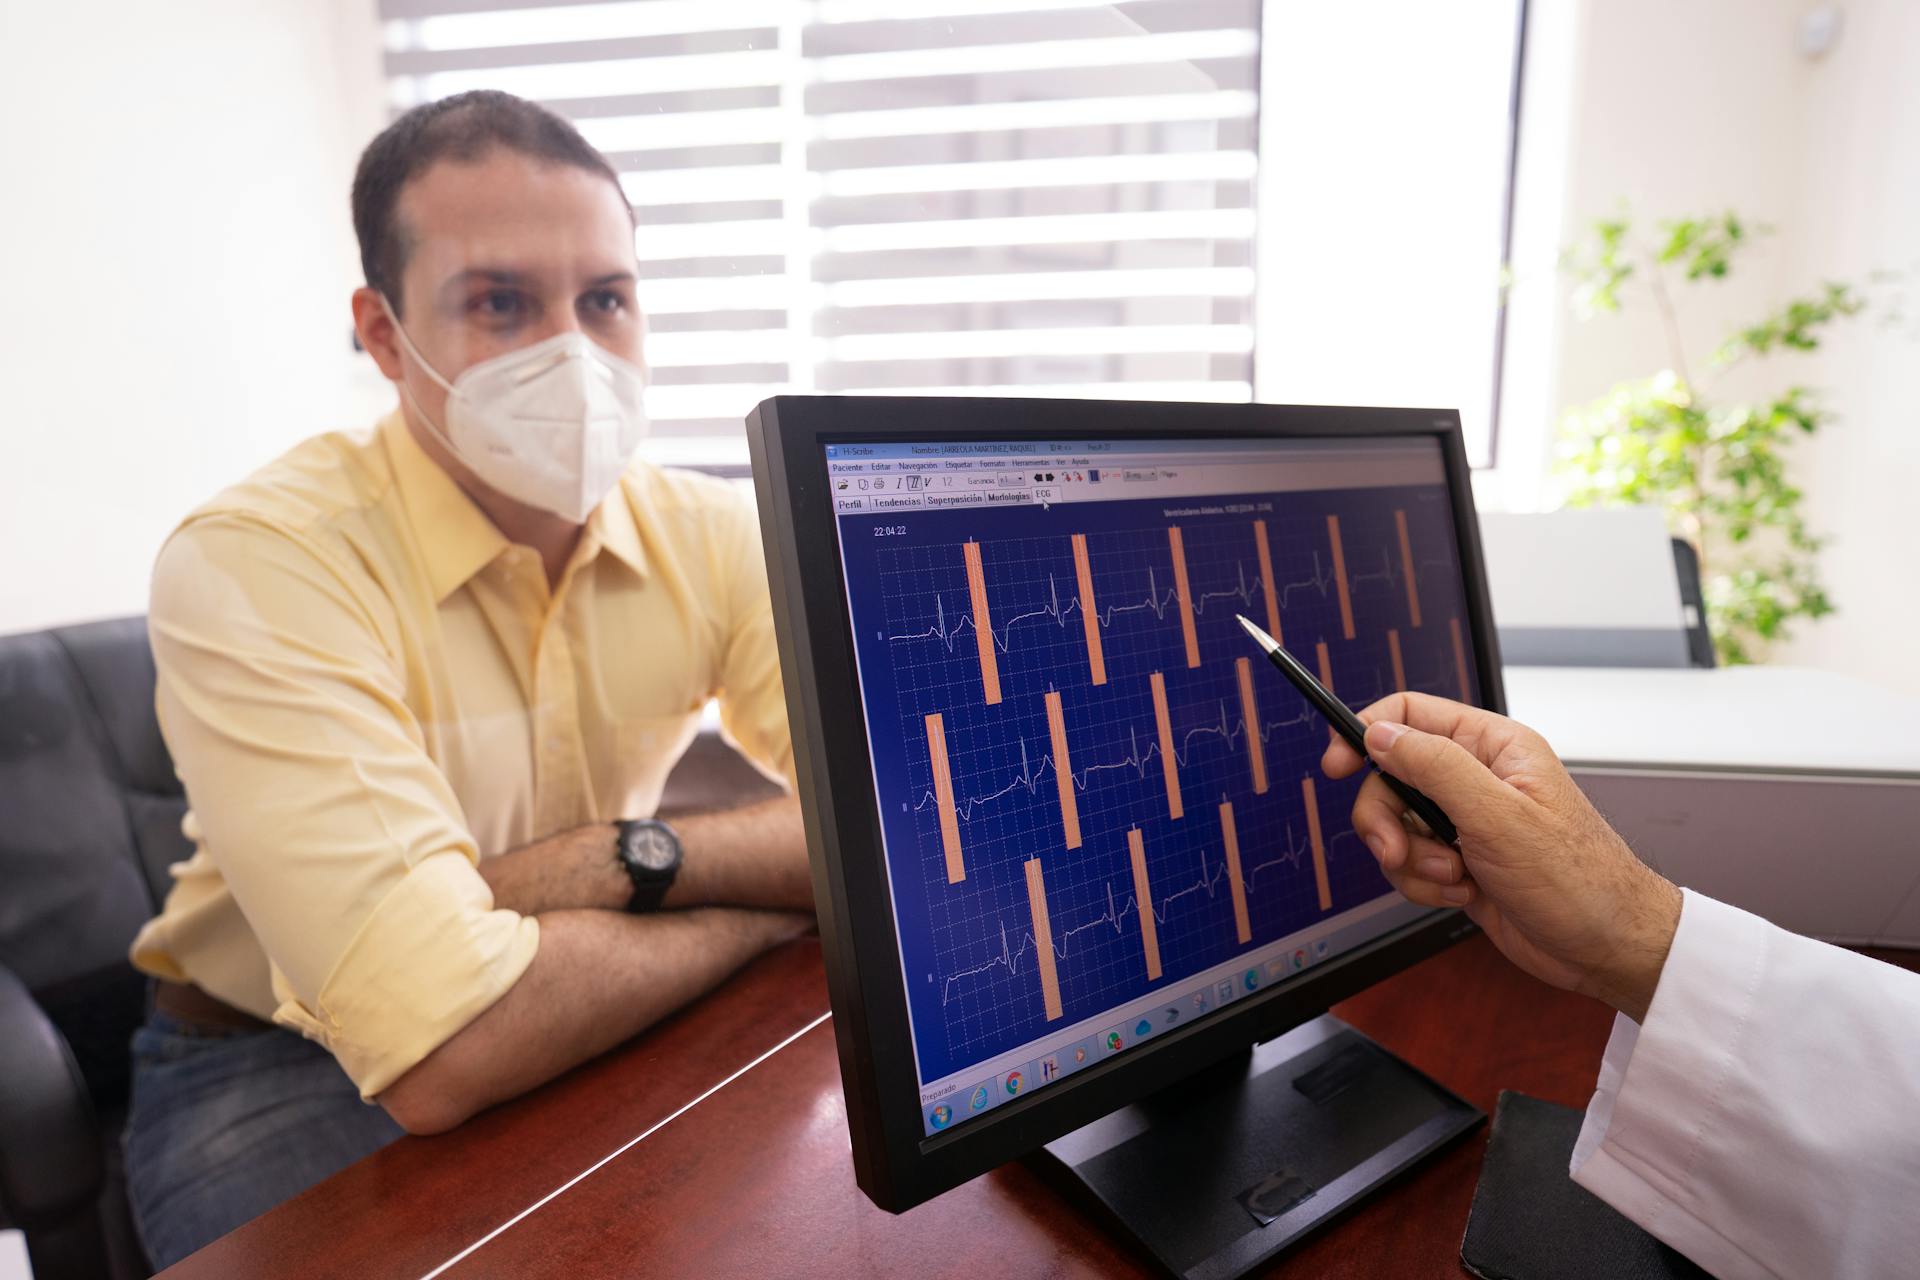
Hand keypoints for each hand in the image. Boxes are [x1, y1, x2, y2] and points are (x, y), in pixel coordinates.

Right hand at [1320, 692, 1682, 1021]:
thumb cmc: (1578, 879)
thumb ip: (1433, 766)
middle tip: (1394, 849)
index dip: (1366, 734)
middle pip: (1389, 778)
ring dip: (1410, 859)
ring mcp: (1466, 823)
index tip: (1337, 765)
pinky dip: (1423, 884)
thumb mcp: (1498, 815)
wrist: (1605, 948)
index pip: (1410, 715)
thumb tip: (1379, 734)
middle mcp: (1476, 779)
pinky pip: (1410, 863)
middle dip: (1386, 819)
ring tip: (1453, 877)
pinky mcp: (1460, 863)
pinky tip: (1462, 894)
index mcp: (1493, 747)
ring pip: (1395, 825)